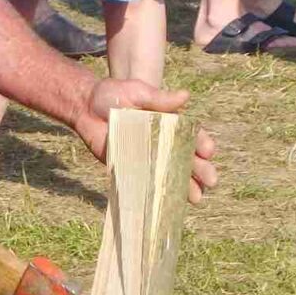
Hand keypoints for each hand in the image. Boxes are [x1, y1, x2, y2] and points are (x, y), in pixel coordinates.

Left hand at [78, 79, 220, 200]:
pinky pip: (147, 182)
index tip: (208, 151)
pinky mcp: (129, 168)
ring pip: (171, 174)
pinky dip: (158, 193)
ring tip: (196, 197)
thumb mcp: (138, 92)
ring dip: (185, 186)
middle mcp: (161, 142)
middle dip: (200, 170)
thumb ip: (160, 98)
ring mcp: (147, 157)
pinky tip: (169, 203)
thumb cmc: (113, 95)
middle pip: (186, 158)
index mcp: (168, 123)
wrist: (84, 107)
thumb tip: (185, 96)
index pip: (191, 135)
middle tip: (211, 180)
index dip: (202, 143)